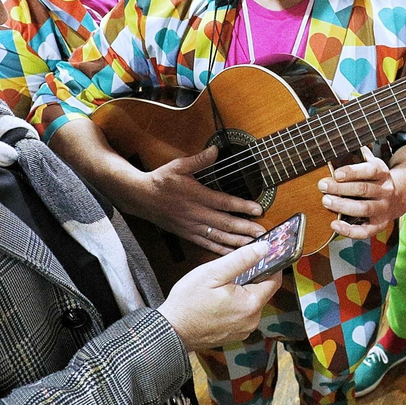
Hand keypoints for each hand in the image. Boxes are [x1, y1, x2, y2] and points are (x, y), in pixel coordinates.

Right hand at [138, 146, 265, 255]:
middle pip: (225, 223)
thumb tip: (215, 150)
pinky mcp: (188, 234)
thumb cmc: (161, 181)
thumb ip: (198, 160)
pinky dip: (221, 250)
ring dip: (238, 242)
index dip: (242, 206)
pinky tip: (234, 253)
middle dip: (246, 229)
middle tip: (263, 233)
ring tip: (255, 245)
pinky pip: (207, 244)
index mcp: (196, 196)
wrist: (142, 198)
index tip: (258, 209)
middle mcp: (196, 214)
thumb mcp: (178, 165)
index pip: (224, 202)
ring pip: (219, 237)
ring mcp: (192, 227)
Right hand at [158, 241, 282, 350]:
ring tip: (219, 288)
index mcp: (251, 304)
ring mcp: (243, 330)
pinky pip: (241, 315)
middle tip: (229, 272)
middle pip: (262, 292)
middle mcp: (252, 320)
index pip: (274, 281)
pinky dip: (234, 306)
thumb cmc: (188, 303)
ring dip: (241, 293)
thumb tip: (264, 249)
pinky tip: (217, 302)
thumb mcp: (213, 273)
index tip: (263, 256)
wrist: (171, 331)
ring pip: (251, 303)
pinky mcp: (234, 335)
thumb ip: (242, 259)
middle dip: (249, 279)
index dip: (270, 266)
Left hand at [318, 147, 405, 239]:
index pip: (369, 170)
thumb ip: (360, 157)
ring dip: (343, 206)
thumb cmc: (376, 179)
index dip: (352, 172)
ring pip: (364, 208)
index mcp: (383, 173)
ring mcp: (383, 209)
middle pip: (364, 189)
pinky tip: (334, 224)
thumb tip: (342, 144)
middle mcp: (385, 191)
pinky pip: (365, 231)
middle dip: (341, 188)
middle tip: (323, 186)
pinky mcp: (379, 225)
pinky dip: (349, 230)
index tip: (336, 173)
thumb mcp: (373, 164)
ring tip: (326, 201)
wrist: (399, 196)